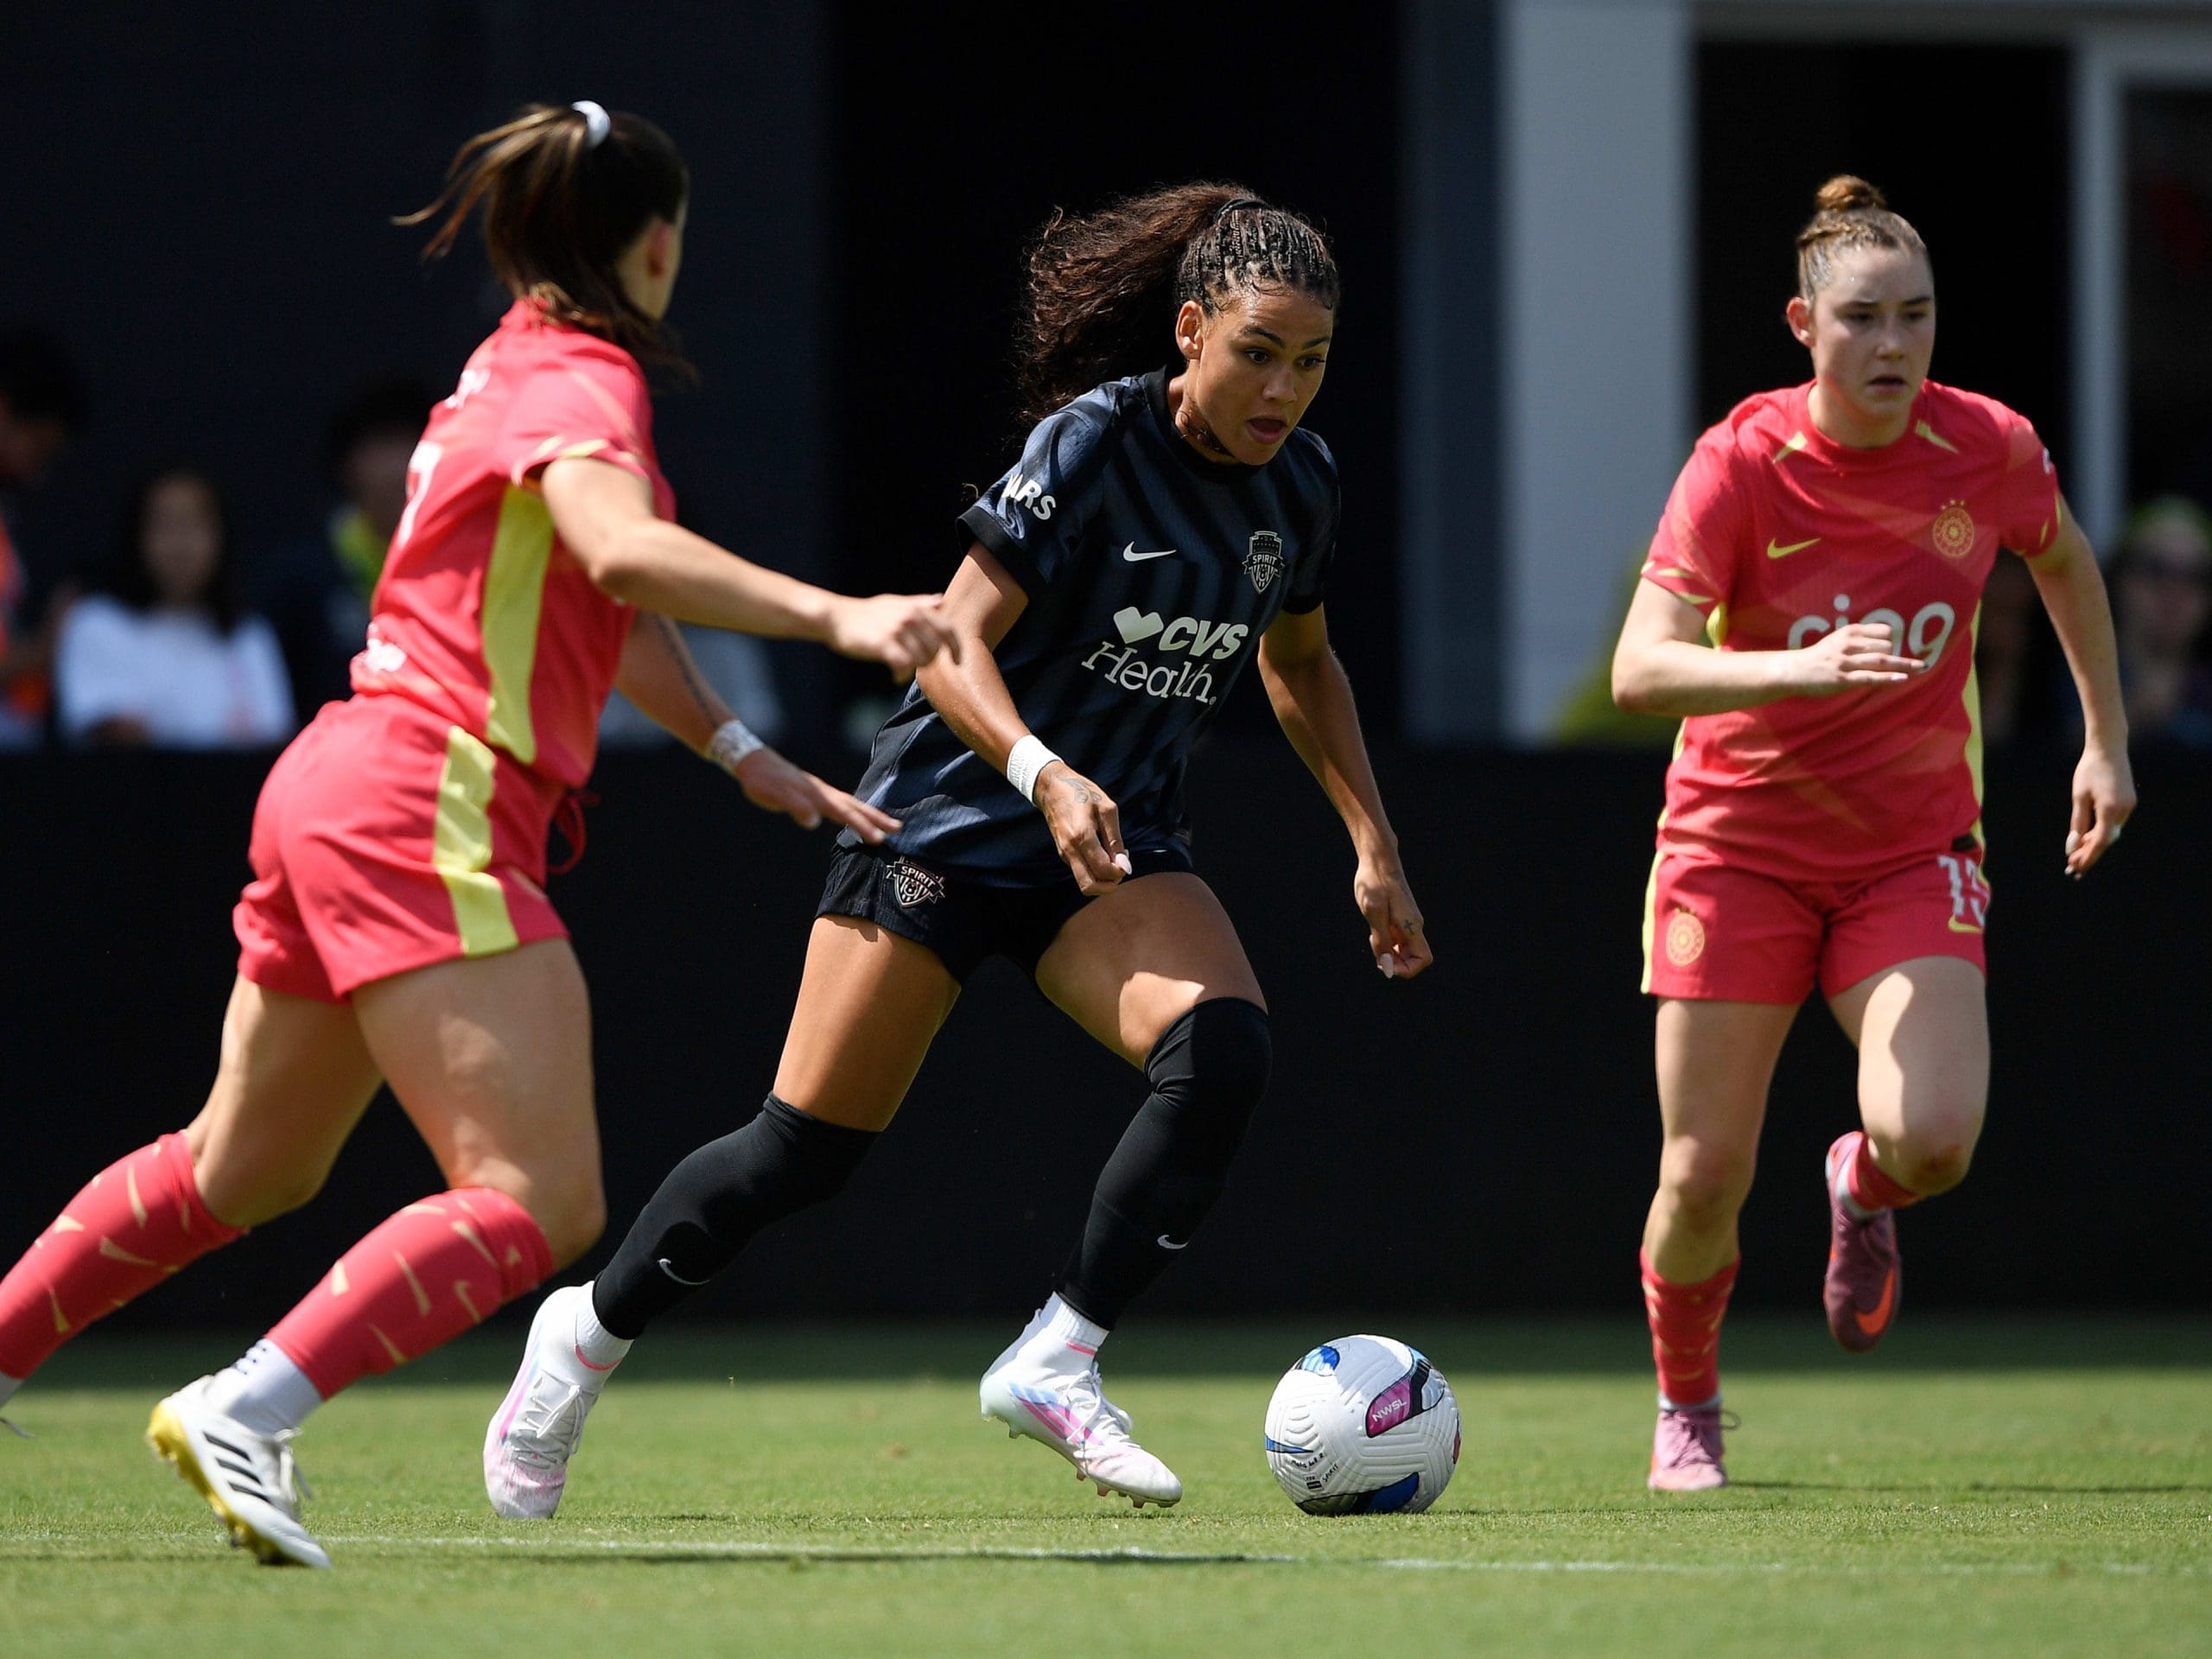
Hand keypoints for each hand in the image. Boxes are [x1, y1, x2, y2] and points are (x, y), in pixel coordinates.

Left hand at [731, 748, 901, 843]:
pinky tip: (858, 815)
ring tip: (889, 824)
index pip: (845, 813)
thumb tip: (813, 822)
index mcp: (817, 796)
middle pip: (856, 806)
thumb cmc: (763, 781)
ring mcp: (822, 792)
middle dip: (877, 818)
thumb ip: (794, 806)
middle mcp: (824, 792)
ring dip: (871, 814)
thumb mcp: (774, 795)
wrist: (755, 762)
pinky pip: (843, 803)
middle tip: (898, 829)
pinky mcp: (817, 793)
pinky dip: (856, 810)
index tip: (879, 839)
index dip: (862, 826)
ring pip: (852, 803)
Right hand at [827, 593, 959, 680]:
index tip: (958, 660)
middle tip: (916, 665)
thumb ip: (920, 603)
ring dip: (915, 669)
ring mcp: (897, 630)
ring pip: (921, 659)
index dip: (957, 647)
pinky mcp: (883, 644)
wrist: (836, 617)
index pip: (948, 629)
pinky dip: (903, 675)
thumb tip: (941, 601)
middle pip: (936, 649)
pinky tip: (896, 677)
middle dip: (930, 661)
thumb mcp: (895, 603)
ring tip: (903, 669)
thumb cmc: (866, 612)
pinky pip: (904, 665)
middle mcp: (910, 617)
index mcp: (916, 609)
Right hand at [1035, 761, 1129, 895]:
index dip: (1120, 871)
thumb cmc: (1082, 793)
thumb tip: (1124, 864)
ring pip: (1083, 883)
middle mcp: (1070, 850)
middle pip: (1089, 887)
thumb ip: (1115, 838)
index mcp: (1082, 836)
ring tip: (1111, 858)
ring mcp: (1064, 854)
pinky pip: (1081, 871)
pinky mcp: (1063, 854)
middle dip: (1109, 886)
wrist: (1051, 788)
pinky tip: (1101, 851)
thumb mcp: (1106, 808)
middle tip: (1119, 869)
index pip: (1103, 870)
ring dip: (1102, 879)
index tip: (1125, 860)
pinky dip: (1094, 870)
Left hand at [1355, 854, 1430, 979]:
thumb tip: (1386, 965)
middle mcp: (1414, 925)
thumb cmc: (1375, 882)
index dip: (1406, 969)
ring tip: (1373, 937)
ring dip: (1388, 951)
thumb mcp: (1374, 913)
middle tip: (1375, 949)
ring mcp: (1408, 921)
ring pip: (1403, 949)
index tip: (1385, 961)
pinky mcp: (1400, 917)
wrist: (1378, 859)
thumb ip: (1381, 940)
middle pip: (1413, 958)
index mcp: (1412, 926)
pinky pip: (1397, 939)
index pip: (1423, 959)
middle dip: (1395, 961)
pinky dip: (1385, 941)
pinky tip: (1374, 928)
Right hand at [1790, 623, 1923, 696]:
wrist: (1795, 670)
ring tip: (1921, 666)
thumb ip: (1859, 638)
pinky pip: (1872, 678)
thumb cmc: (1819, 655)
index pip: (1884, 631)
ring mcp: (1847, 663)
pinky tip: (1903, 678)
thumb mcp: (1838, 639)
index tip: (1893, 647)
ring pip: (1882, 661)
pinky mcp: (1844, 680)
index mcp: (1850, 632)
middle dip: (1894, 655)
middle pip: (1886, 647)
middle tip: (1899, 663)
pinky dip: (1889, 678)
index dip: (1891, 640)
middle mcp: (1850, 645)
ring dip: (1903, 664)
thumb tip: (1886, 641)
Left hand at [2062, 741, 2134, 878]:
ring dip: (2095, 843)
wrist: (2108, 748)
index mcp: (2110, 809)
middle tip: (2072, 867)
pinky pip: (2115, 823)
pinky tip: (2088, 838)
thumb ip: (2078, 822)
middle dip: (2089, 854)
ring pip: (2111, 832)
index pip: (2100, 842)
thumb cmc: (2089, 770)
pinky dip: (2102, 831)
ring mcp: (2129, 806)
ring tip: (2077, 855)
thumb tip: (2073, 845)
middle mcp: (2124, 810)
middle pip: (2107, 840)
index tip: (2076, 869)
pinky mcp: (2130, 801)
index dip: (2088, 857)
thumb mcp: (2079, 797)